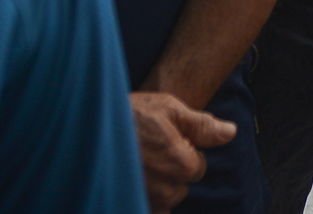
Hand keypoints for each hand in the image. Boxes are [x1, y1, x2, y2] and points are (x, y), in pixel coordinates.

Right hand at [131, 92, 235, 212]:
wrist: (82, 128)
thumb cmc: (127, 114)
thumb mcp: (168, 108)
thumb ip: (202, 125)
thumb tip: (230, 132)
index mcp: (183, 164)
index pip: (199, 166)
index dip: (184, 150)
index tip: (163, 139)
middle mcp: (167, 191)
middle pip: (181, 185)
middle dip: (169, 169)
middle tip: (146, 149)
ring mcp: (148, 203)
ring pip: (164, 199)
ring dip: (155, 185)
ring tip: (134, 161)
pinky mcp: (130, 205)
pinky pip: (147, 208)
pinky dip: (142, 197)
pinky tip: (129, 177)